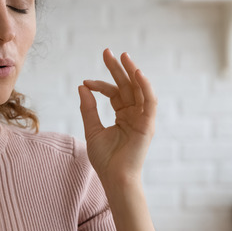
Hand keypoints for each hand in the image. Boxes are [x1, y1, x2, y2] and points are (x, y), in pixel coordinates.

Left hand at [78, 49, 157, 186]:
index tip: (85, 82)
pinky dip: (145, 86)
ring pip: (139, 89)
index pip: (114, 93)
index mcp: (123, 116)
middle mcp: (135, 114)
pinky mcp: (148, 124)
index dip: (100, 85)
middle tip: (107, 51)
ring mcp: (143, 118)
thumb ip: (88, 109)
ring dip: (132, 71)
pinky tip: (137, 73)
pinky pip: (149, 101)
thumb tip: (82, 87)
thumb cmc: (105, 159)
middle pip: (127, 86)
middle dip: (118, 68)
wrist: (115, 178)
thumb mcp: (92, 129)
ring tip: (123, 56)